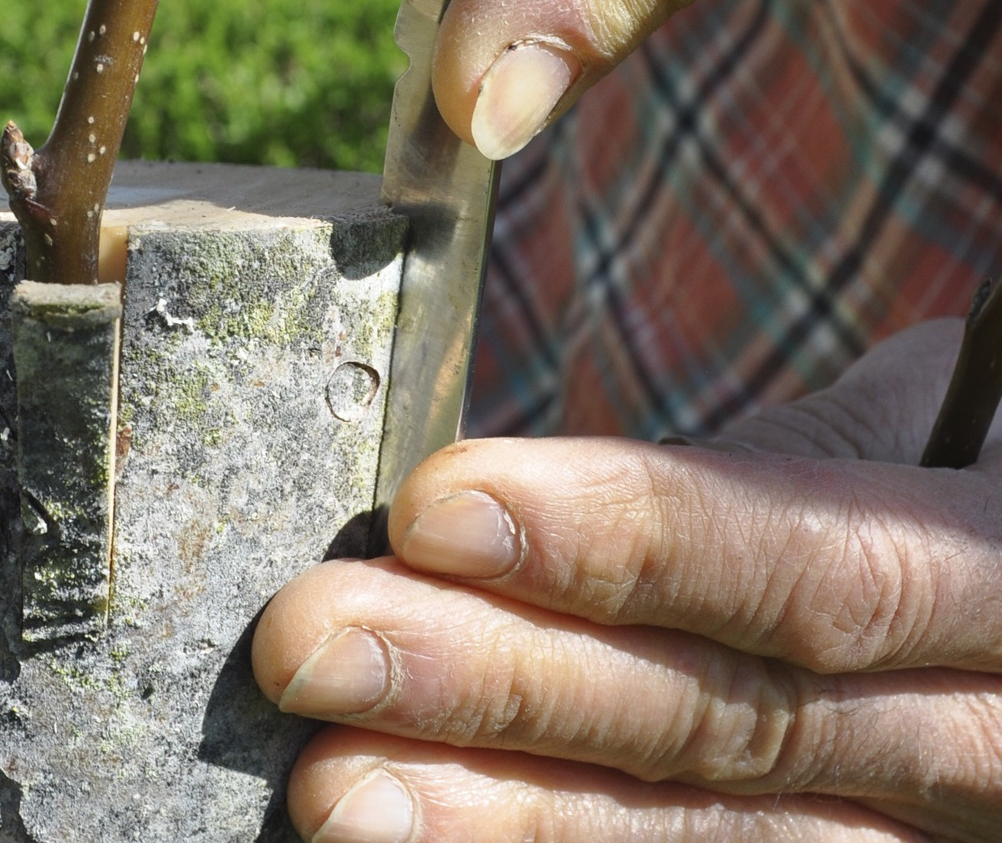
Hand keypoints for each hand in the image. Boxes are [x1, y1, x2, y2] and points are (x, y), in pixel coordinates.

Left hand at [252, 319, 1001, 840]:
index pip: (815, 568)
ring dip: (508, 821)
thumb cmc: (965, 488)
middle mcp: (987, 741)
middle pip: (730, 725)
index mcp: (1001, 581)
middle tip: (312, 644)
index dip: (631, 538)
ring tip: (337, 793)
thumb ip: (787, 470)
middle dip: (504, 685)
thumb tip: (564, 501)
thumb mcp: (926, 441)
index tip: (436, 505)